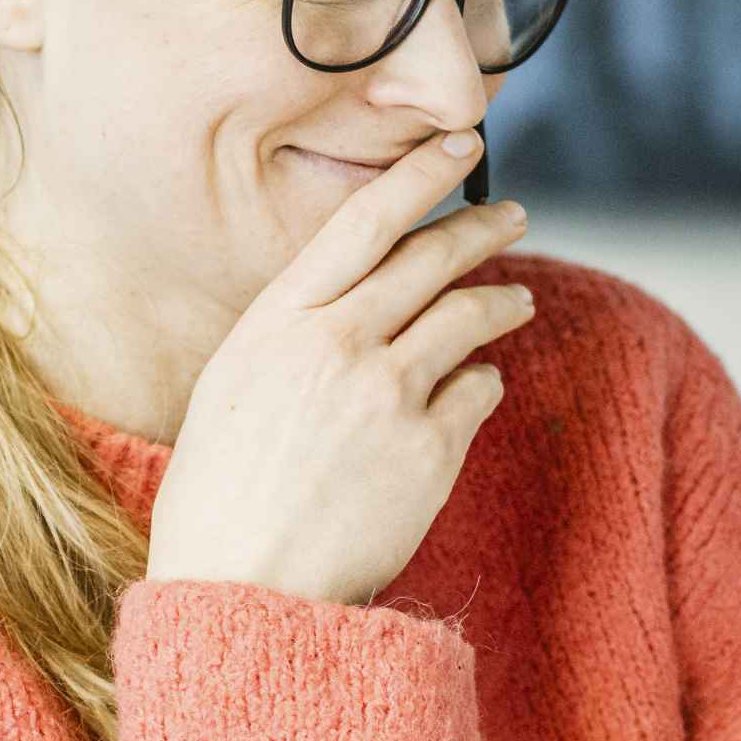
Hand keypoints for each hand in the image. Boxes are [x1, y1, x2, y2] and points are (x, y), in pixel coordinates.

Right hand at [143, 127, 535, 607]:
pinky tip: (478, 386)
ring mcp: (387, 394)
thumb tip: (351, 299)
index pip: (363, 222)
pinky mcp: (430, 449)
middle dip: (481, 228)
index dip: (419, 175)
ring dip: (502, 299)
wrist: (243, 593)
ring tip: (518, 299)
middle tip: (513, 214)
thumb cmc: (223, 499)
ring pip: (469, 316)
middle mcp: (334, 344)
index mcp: (276, 323)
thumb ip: (292, 336)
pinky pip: (480, 389)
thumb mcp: (231, 390)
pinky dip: (484, 381)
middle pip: (430, 259)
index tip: (459, 147)